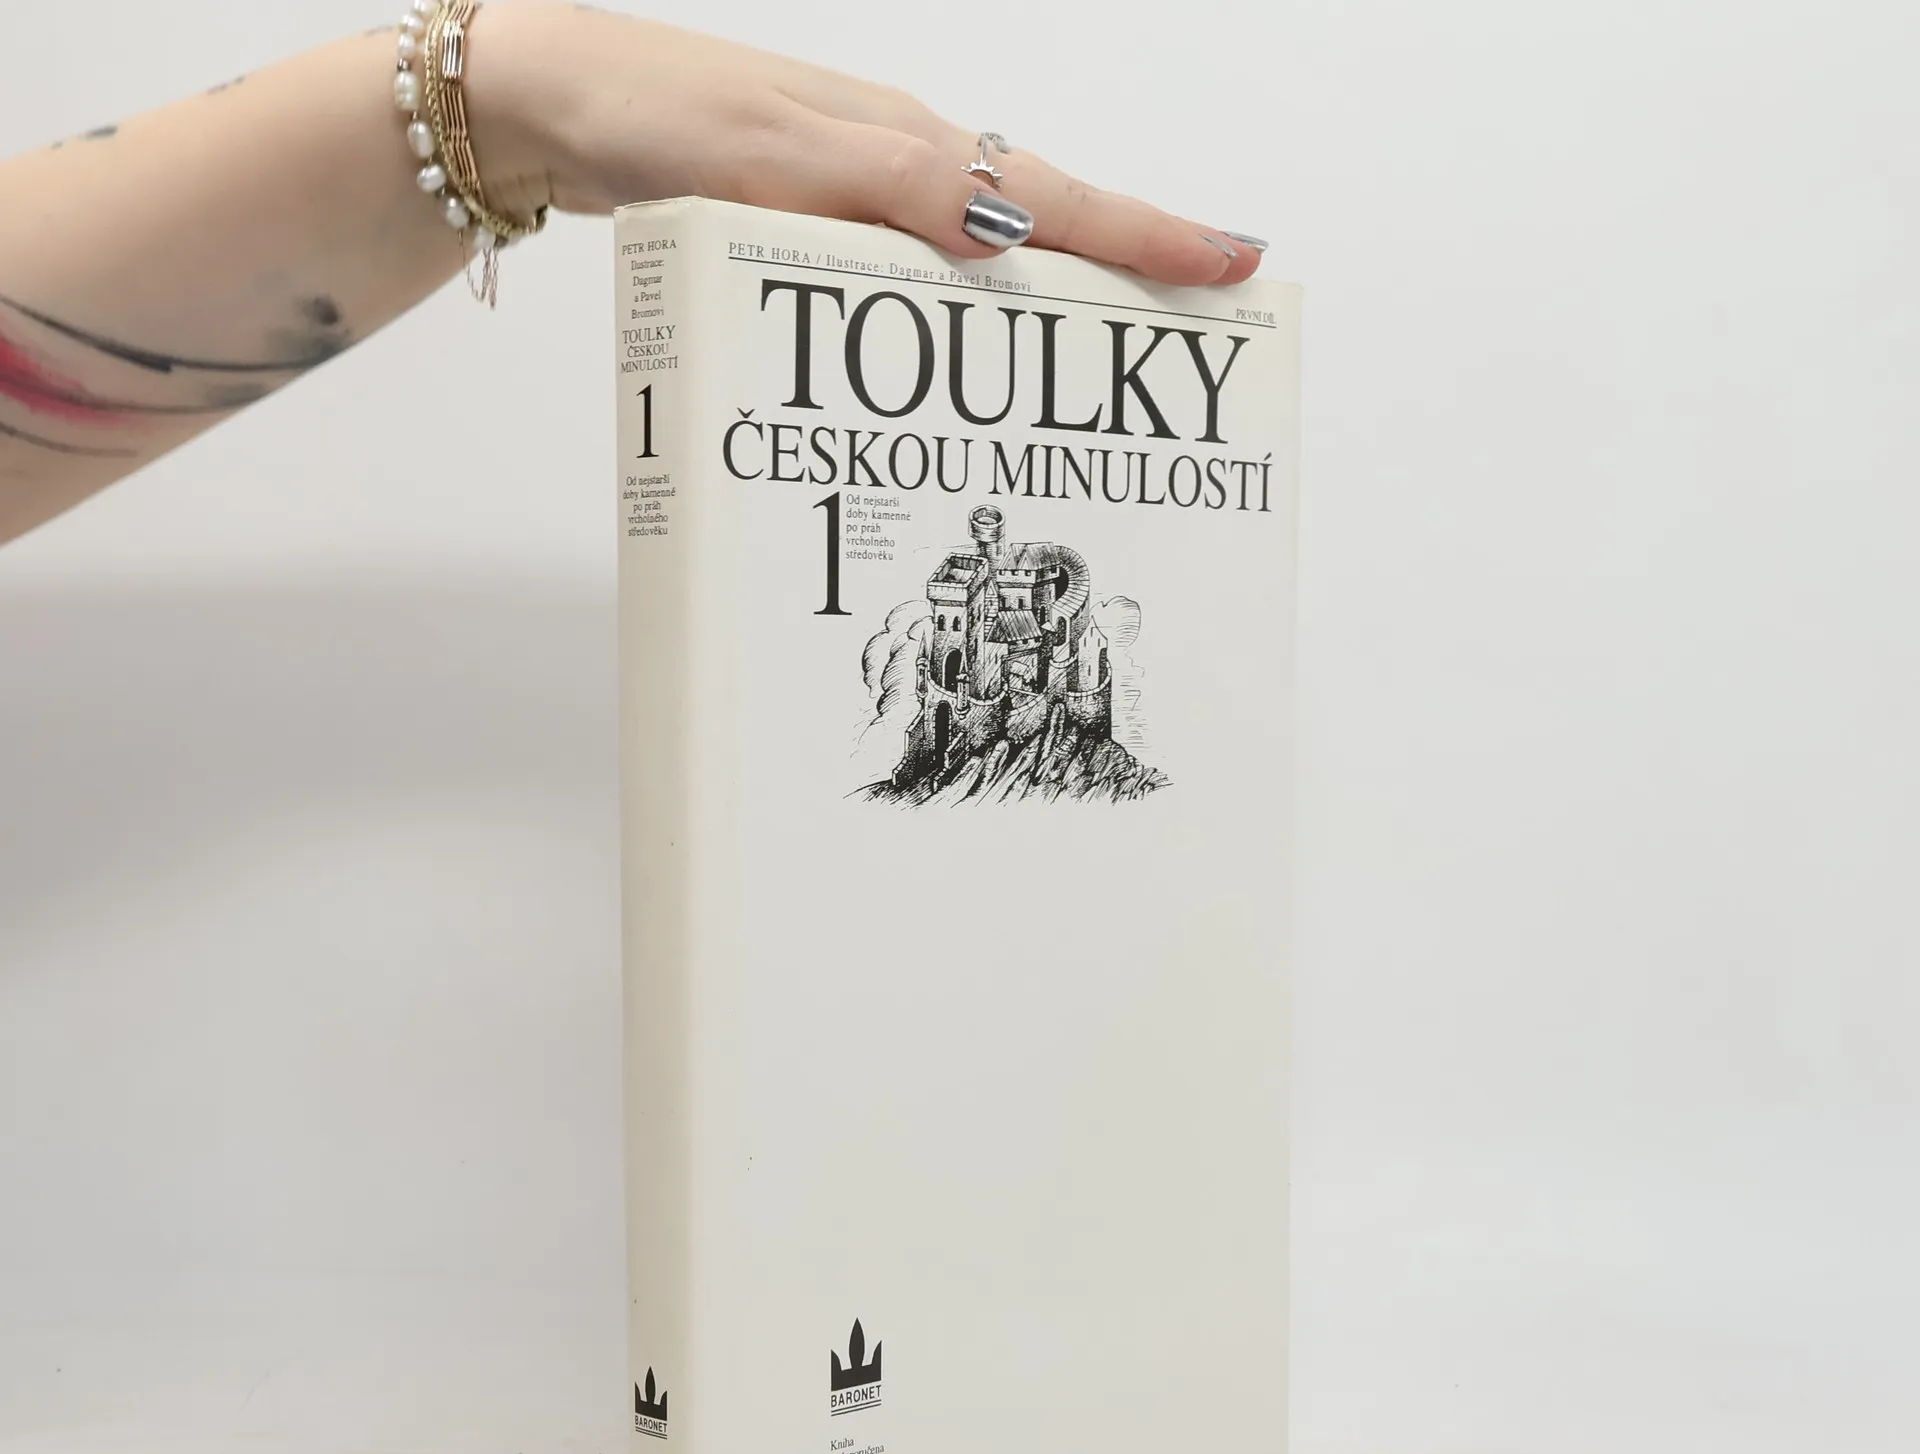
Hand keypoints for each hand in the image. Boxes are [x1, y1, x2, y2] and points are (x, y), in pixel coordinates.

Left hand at [467, 5, 1264, 286]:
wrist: (551, 102)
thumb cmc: (656, 120)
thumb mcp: (782, 159)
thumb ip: (892, 194)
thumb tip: (1004, 240)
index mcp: (909, 147)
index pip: (1051, 200)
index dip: (1145, 237)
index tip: (1234, 264)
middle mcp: (899, 165)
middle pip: (1041, 220)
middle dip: (1129, 264)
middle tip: (1206, 312)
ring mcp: (861, 190)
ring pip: (986, 247)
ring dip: (1056, 289)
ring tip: (1113, 348)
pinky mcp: (816, 217)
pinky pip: (920, 265)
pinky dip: (964, 307)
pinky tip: (967, 346)